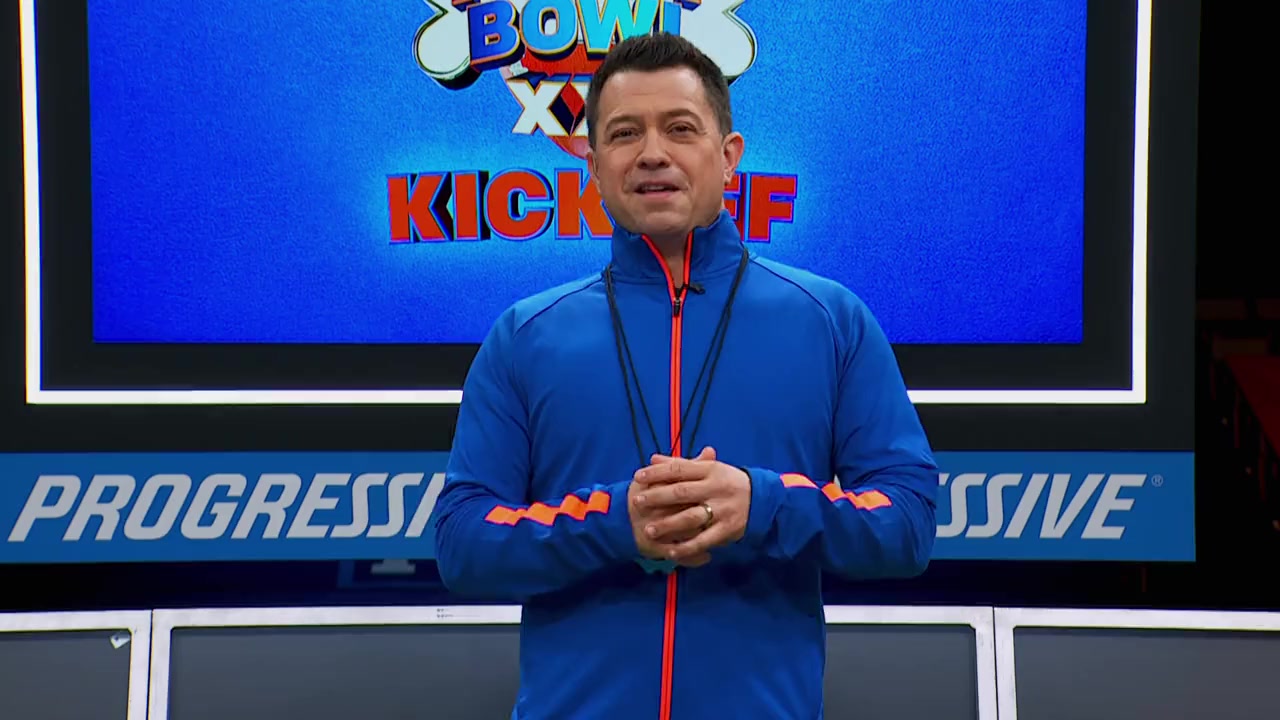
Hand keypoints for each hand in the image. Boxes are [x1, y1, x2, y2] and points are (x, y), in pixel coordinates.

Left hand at [631, 446, 750, 563]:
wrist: (762, 499)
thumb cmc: (727, 482)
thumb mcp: (708, 469)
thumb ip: (681, 464)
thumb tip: (653, 459)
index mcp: (710, 470)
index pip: (679, 469)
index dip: (657, 472)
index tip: (638, 477)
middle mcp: (715, 488)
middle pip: (682, 492)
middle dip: (658, 497)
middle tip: (637, 502)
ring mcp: (722, 510)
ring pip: (691, 517)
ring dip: (669, 525)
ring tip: (649, 530)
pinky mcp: (727, 529)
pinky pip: (705, 540)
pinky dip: (688, 547)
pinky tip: (671, 552)